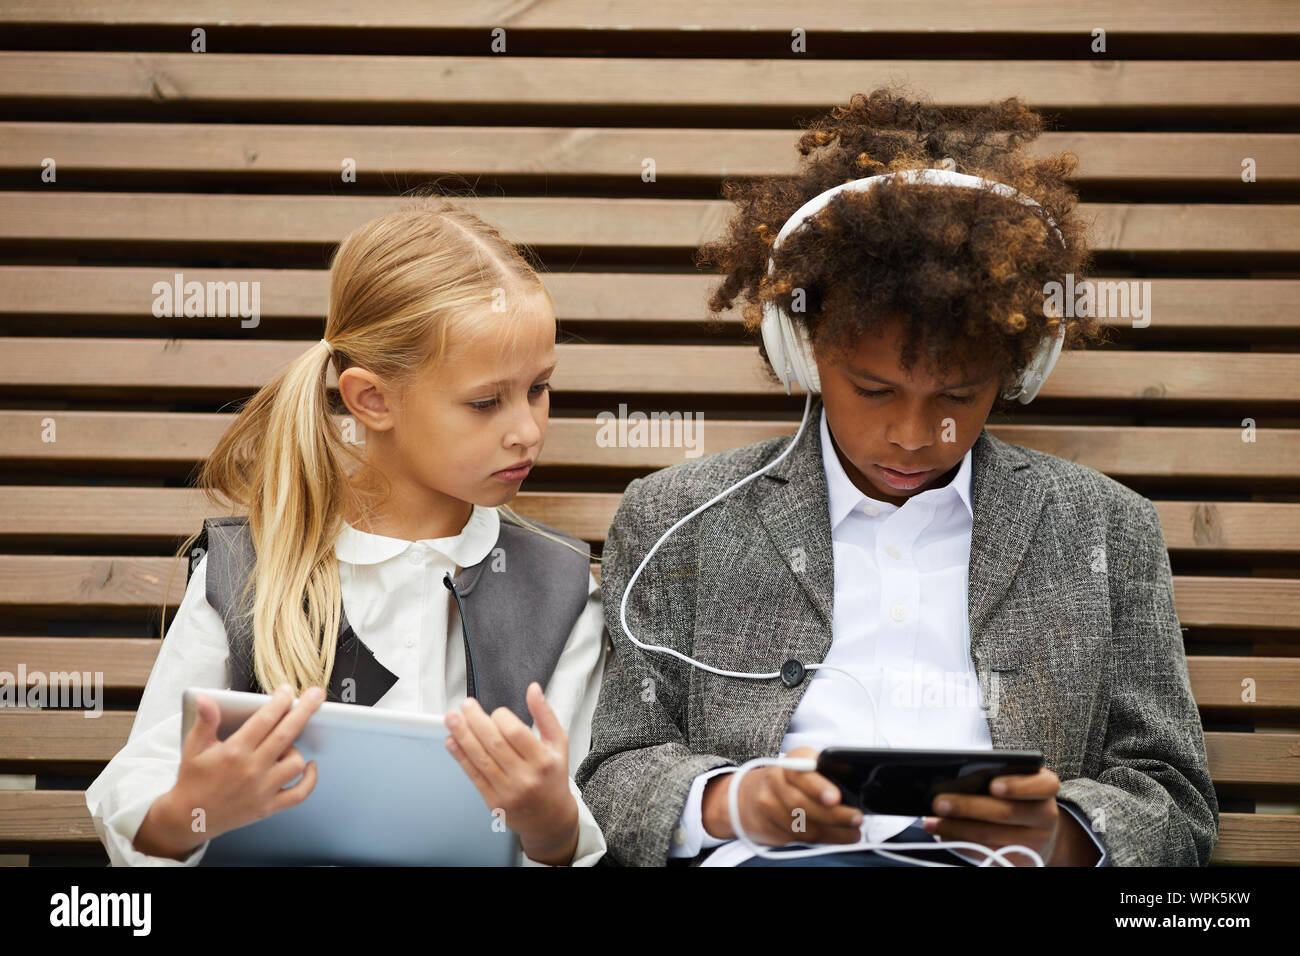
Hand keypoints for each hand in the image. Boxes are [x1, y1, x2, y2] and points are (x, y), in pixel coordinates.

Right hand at [134, 684, 323, 860]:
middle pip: (286, 734)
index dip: (279, 702)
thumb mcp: (194, 746)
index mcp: (233, 751)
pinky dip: (310, 780)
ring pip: (295, 763)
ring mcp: (262, 790)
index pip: (264, 720)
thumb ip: (205, 720)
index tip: (287, 690)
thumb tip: (205, 697)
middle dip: (304, 710)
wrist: (190, 817)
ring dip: (296, 749)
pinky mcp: (268, 807)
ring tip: (288, 743)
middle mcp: (251, 770)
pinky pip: (299, 794)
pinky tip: (310, 766)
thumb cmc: (193, 778)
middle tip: (316, 695)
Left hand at [443, 682, 578, 865]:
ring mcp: (507, 790)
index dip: (501, 717)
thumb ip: (545, 714)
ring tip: (452, 718)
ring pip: (480, 758)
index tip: (496, 712)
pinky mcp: (492, 800)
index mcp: (543, 760)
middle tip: (465, 705)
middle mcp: (525, 777)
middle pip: (494, 743)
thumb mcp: (558, 743)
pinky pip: (473, 775)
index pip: (516, 733)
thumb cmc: (552, 776)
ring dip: (462, 736)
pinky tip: (452, 742)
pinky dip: (460, 757)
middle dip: (476, 721)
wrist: (549, 818)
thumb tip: (533, 689)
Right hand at [701, 746, 863, 846]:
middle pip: (802, 803)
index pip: (801, 770)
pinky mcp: (768, 826)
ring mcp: (768, 804)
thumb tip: (857, 790)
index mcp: (791, 761)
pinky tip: (840, 836)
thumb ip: (828, 774)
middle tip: (856, 818)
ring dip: (833, 831)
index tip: (836, 797)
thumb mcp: (808, 768)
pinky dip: (824, 839)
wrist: (749, 797)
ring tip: (853, 832)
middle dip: (833, 814)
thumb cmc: (791, 781)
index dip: (817, 785)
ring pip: (802, 824)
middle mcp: (776, 780)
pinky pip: (798, 837)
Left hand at [921, 766, 1097, 865]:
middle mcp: (1045, 814)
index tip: (993, 785)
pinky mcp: (1018, 860)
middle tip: (939, 802)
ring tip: (931, 821)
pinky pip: (986, 854)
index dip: (1017, 786)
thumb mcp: (1015, 778)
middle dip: (968, 807)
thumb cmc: (1017, 796)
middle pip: (1005, 813)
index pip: (1040, 785)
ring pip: (991, 836)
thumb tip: (954, 776)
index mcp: (1045, 786)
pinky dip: (961, 844)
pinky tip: (944, 835)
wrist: (1040, 832)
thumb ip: (993, 773)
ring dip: (956, 829)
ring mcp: (1034, 841)